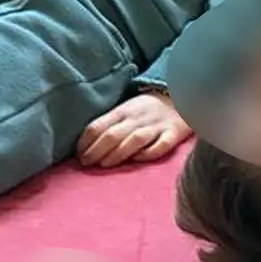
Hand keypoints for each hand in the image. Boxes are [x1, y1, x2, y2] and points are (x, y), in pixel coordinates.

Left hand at [77, 92, 191, 167]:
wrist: (182, 97)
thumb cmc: (148, 109)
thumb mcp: (126, 110)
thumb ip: (110, 125)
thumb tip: (87, 145)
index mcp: (122, 111)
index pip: (98, 125)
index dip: (85, 142)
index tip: (78, 155)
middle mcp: (137, 118)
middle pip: (113, 134)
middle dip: (96, 150)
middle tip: (86, 163)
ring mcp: (156, 126)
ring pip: (134, 140)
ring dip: (117, 153)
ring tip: (104, 164)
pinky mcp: (174, 133)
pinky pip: (161, 145)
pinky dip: (148, 152)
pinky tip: (137, 159)